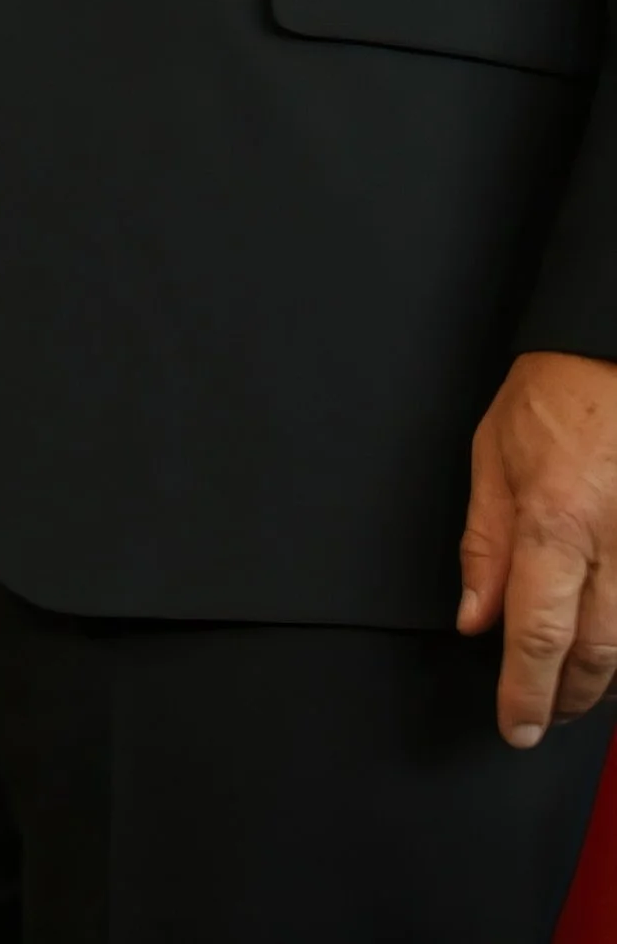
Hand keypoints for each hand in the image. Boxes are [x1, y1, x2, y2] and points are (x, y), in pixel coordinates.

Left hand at [461, 349, 616, 740]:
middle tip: (543, 714)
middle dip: (565, 698)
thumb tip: (474, 616)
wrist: (613, 352)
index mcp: (554, 521)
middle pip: (595, 655)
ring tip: (573, 692)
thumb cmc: (553, 395)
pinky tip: (610, 654)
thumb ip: (484, 542)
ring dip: (602, 679)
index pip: (536, 633)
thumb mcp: (492, 455)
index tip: (516, 726)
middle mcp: (612, 544)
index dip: (525, 692)